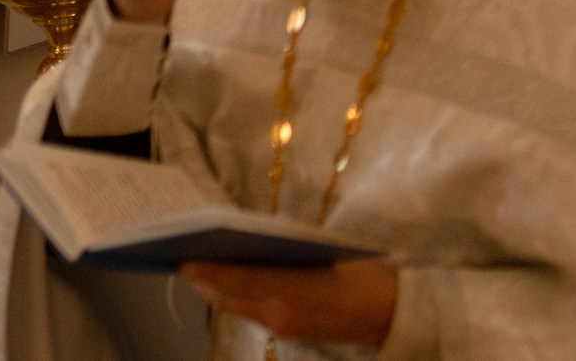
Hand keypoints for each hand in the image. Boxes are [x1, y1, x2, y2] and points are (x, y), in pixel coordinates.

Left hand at [180, 259, 397, 343]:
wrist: (393, 314)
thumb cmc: (369, 276)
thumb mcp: (335, 254)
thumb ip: (294, 252)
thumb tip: (258, 242)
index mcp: (297, 290)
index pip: (243, 280)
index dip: (211, 273)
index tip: (186, 260)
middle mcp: (282, 313)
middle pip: (231, 298)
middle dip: (204, 281)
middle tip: (182, 259)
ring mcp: (283, 326)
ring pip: (237, 308)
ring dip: (215, 291)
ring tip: (198, 271)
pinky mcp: (288, 332)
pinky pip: (251, 313)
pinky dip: (235, 297)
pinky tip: (230, 284)